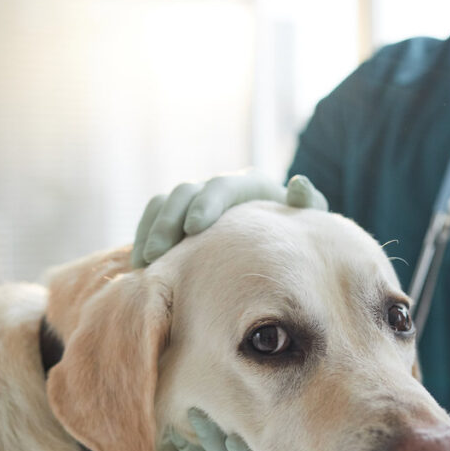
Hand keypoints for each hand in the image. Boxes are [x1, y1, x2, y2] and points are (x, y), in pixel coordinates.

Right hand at [131, 173, 327, 266]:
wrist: (281, 239)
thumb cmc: (297, 234)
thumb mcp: (310, 220)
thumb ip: (309, 204)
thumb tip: (298, 184)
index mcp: (250, 185)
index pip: (223, 186)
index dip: (206, 204)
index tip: (194, 228)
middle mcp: (219, 187)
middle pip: (185, 192)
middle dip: (168, 222)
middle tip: (159, 253)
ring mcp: (196, 200)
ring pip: (164, 204)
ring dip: (150, 230)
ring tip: (144, 263)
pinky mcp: (180, 217)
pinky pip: (153, 218)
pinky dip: (144, 237)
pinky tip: (139, 267)